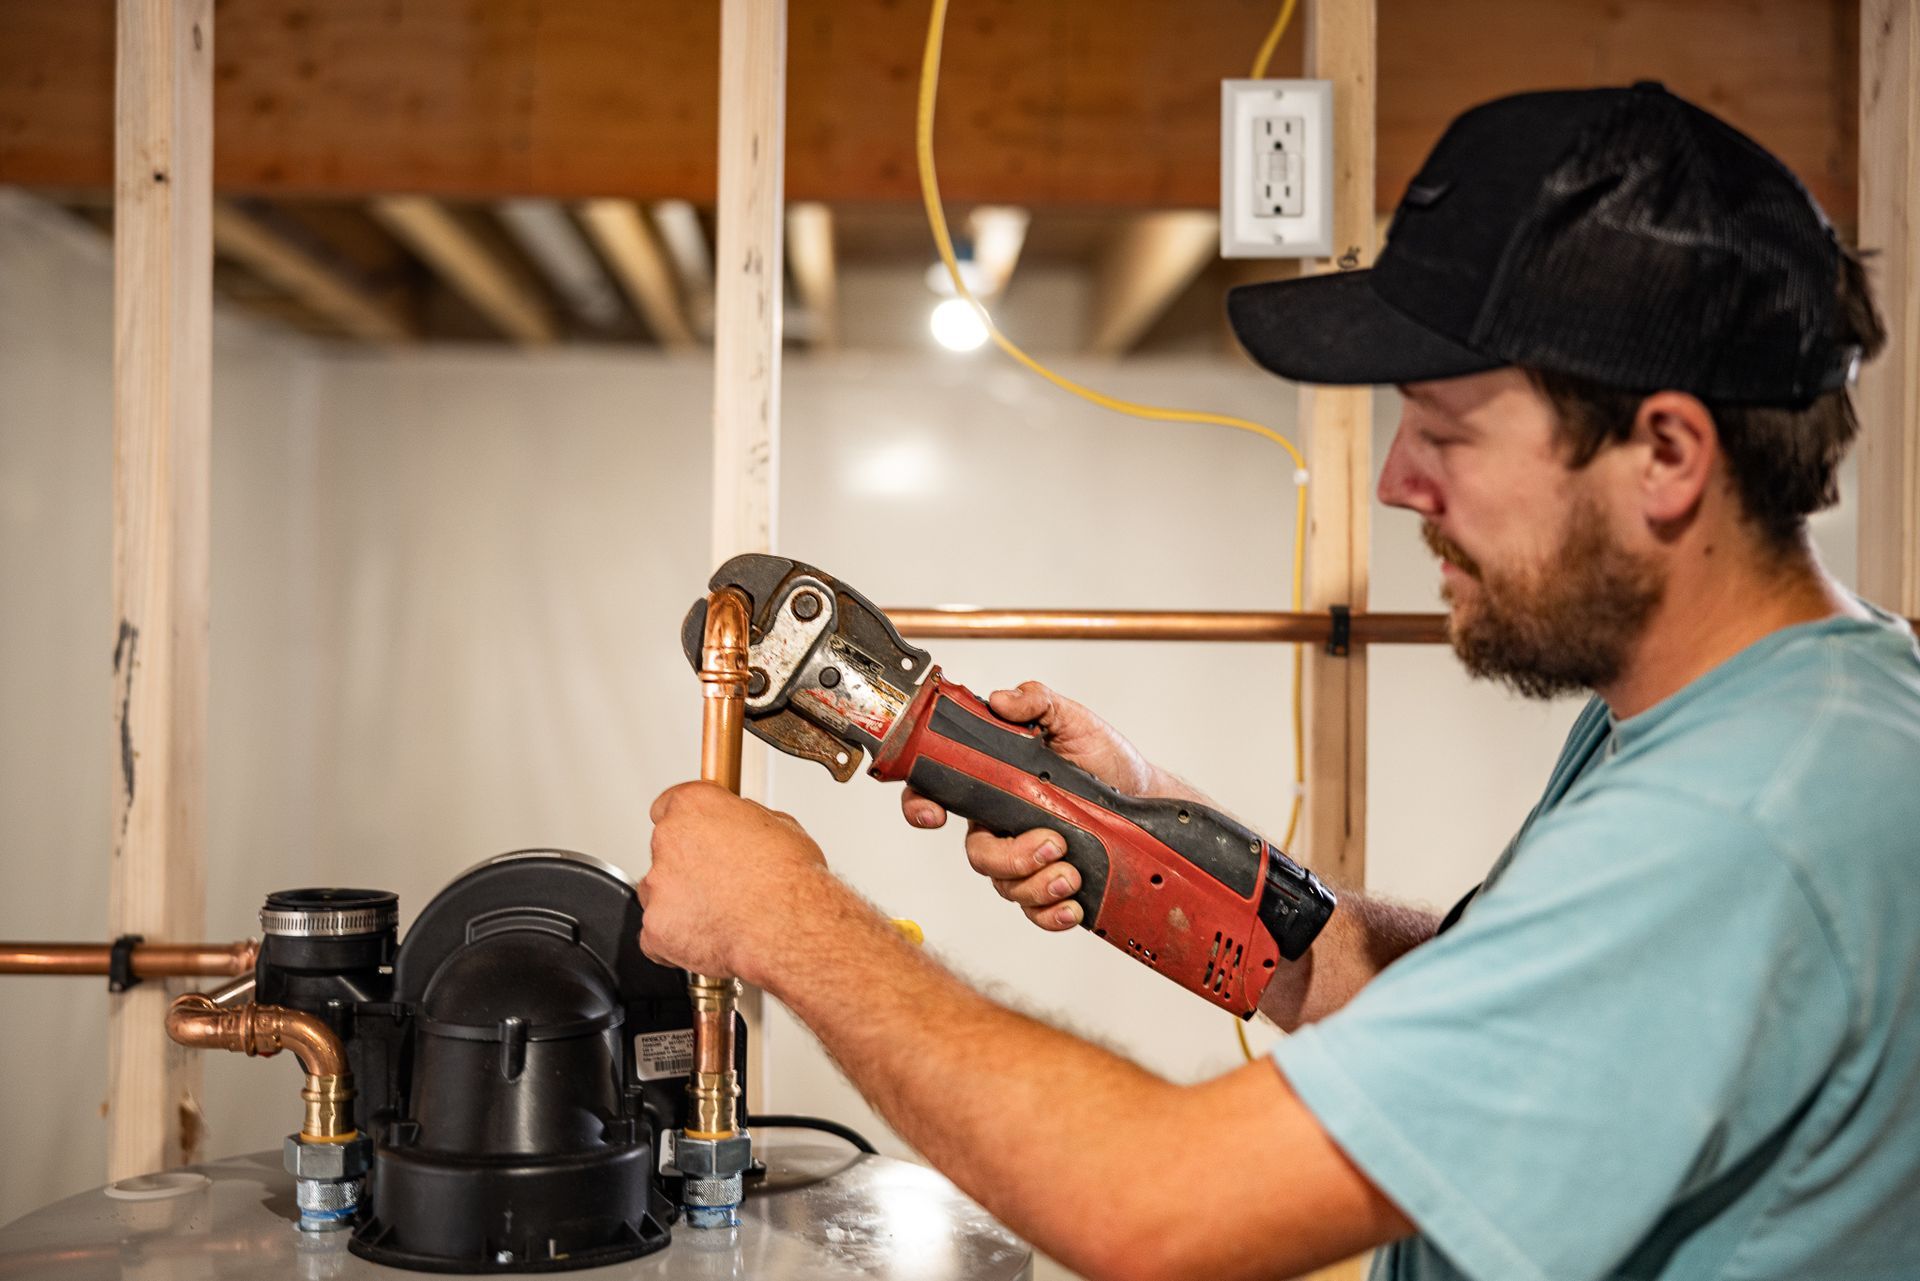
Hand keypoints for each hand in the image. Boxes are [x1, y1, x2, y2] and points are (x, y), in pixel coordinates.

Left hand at [638, 781, 840, 984]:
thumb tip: (745, 826)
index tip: (694, 836)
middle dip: (686, 868)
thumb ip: (746, 822)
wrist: (787, 926)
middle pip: (664, 852)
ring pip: (658, 894)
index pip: (668, 805)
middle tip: (722, 884)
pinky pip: (657, 935)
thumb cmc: (789, 880)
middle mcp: (668, 839)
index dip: (685, 825)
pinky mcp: (655, 925)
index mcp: (694, 806)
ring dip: (681, 904)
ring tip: (722, 915)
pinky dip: (676, 941)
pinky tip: (710, 938)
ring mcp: (658, 884)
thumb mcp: (780, 827)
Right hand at [898, 681, 1156, 933]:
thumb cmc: (1103, 757)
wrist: (1145, 794)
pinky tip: (1072, 903)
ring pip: (1006, 886)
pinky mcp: (1051, 884)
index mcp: (995, 782)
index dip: (921, 805)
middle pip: (978, 854)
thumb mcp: (1072, 720)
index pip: (940, 793)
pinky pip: (1034, 911)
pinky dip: (1050, 914)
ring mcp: (1026, 857)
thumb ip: (1036, 702)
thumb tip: (1002, 699)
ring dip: (1037, 885)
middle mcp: (1003, 823)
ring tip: (1071, 871)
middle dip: (1009, 858)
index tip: (933, 815)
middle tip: (1052, 843)